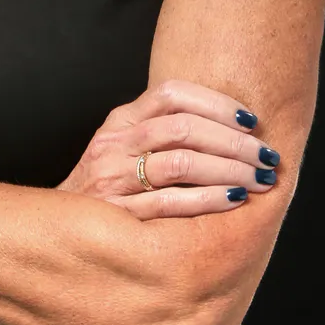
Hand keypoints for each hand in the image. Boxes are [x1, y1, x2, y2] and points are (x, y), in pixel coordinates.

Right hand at [56, 78, 282, 219]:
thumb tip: (234, 128)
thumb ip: (163, 133)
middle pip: (184, 127)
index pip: (172, 93)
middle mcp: (114, 143)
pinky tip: (235, 200)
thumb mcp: (124, 148)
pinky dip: (210, 200)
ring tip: (259, 179)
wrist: (57, 232)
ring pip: (182, 162)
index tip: (251, 120)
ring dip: (230, 170)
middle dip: (234, 141)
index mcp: (120, 120)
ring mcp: (113, 178)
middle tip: (266, 155)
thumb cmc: (107, 189)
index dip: (217, 103)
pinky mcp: (118, 214)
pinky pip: (172, 203)